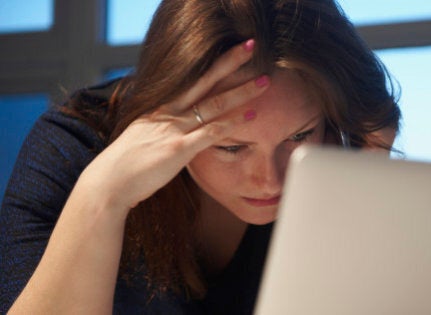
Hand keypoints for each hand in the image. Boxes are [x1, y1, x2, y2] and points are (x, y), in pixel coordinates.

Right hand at [77, 39, 267, 211]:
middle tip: (251, 46)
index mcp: (160, 109)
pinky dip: (232, 123)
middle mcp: (168, 113)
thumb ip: (162, 130)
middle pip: (205, 81)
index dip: (213, 65)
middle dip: (229, 62)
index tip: (232, 52)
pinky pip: (211, 132)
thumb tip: (175, 130)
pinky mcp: (179, 149)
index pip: (193, 81)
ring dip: (242, 92)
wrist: (108, 183)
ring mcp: (174, 129)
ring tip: (264, 81)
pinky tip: (251, 115)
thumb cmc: (125, 166)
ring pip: (214, 104)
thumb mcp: (143, 138)